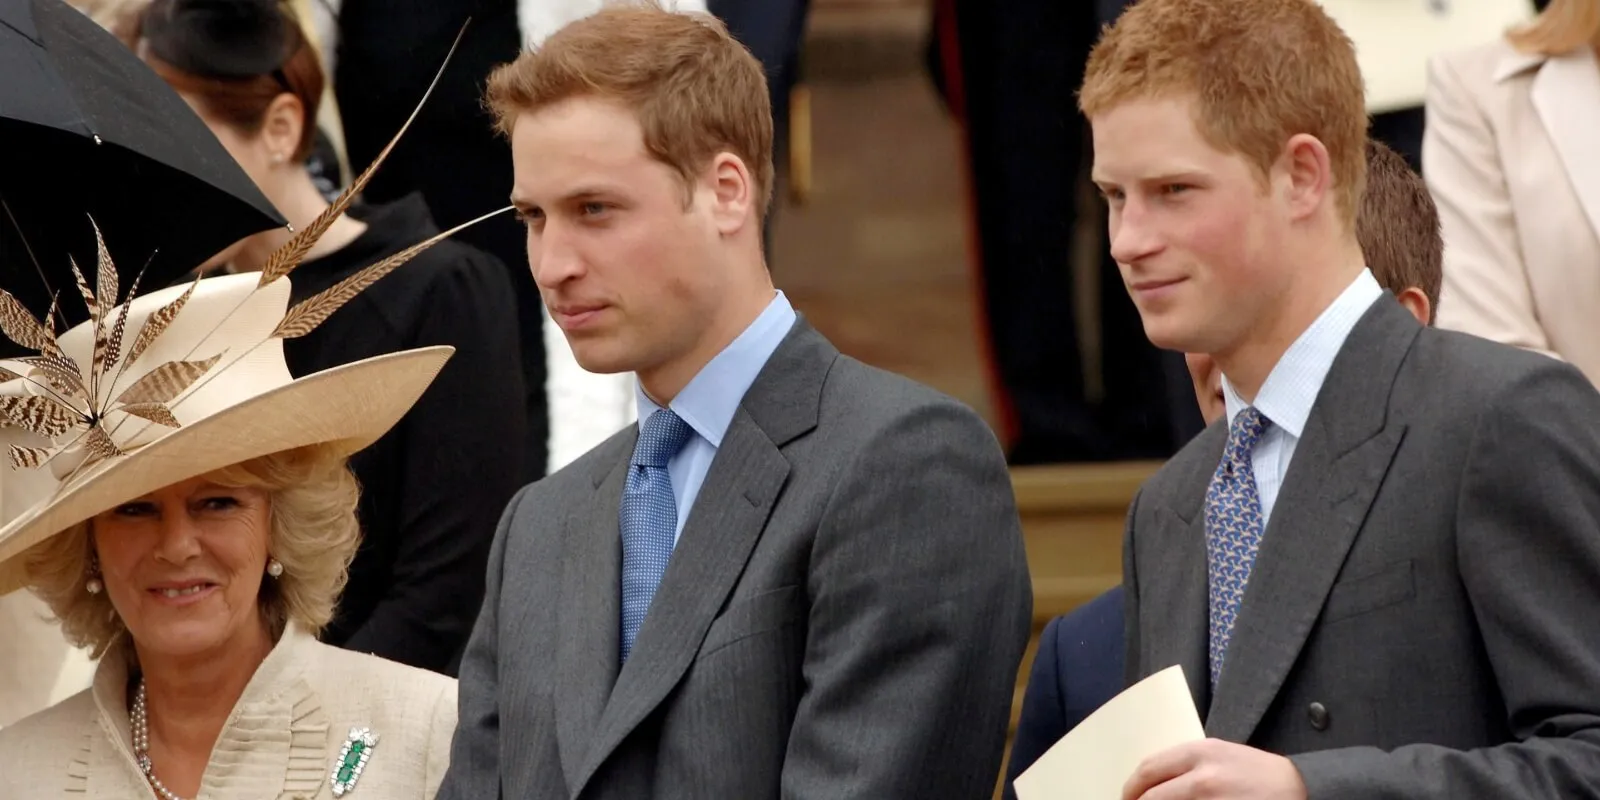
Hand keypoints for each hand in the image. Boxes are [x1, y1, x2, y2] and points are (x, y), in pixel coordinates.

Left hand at [1122, 738, 1307, 799]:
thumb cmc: (1256, 773)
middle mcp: (1203, 778)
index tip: (1128, 797)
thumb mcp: (1219, 755)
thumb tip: (1149, 785)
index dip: (1131, 788)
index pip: (1148, 770)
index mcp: (1199, 753)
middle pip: (1151, 798)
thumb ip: (1185, 766)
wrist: (1299, 788)